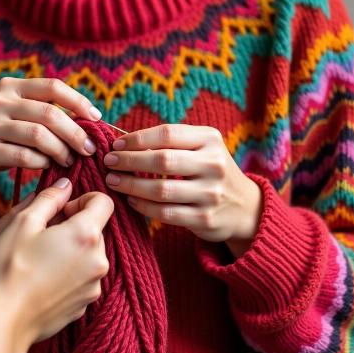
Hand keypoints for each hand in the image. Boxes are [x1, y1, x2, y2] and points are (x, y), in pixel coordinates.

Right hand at [0, 78, 101, 195]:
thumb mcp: (10, 116)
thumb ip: (39, 113)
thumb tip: (85, 123)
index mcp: (8, 87)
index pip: (52, 86)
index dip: (78, 101)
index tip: (96, 118)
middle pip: (49, 113)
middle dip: (75, 132)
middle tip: (89, 149)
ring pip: (39, 135)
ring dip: (61, 150)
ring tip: (70, 160)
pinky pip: (24, 156)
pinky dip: (42, 163)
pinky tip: (47, 167)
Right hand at [0, 178, 113, 346]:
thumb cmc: (4, 267)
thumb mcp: (21, 221)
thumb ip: (49, 199)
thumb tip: (65, 186)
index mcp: (85, 235)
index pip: (104, 202)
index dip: (82, 199)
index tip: (60, 209)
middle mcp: (98, 261)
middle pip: (95, 230)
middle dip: (73, 226)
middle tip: (41, 234)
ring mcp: (92, 287)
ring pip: (88, 255)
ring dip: (70, 251)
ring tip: (38, 259)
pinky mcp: (83, 306)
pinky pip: (82, 279)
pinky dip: (67, 274)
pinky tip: (40, 280)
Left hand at [102, 124, 262, 251]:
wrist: (244, 207)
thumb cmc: (209, 171)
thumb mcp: (201, 148)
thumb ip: (170, 142)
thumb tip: (123, 141)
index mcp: (210, 140)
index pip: (167, 134)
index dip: (137, 139)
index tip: (116, 144)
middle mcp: (213, 164)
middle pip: (162, 160)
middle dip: (129, 160)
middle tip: (109, 162)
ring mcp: (211, 194)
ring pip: (161, 189)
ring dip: (131, 184)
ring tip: (113, 181)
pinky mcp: (205, 219)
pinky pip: (165, 213)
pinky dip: (143, 206)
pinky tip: (131, 200)